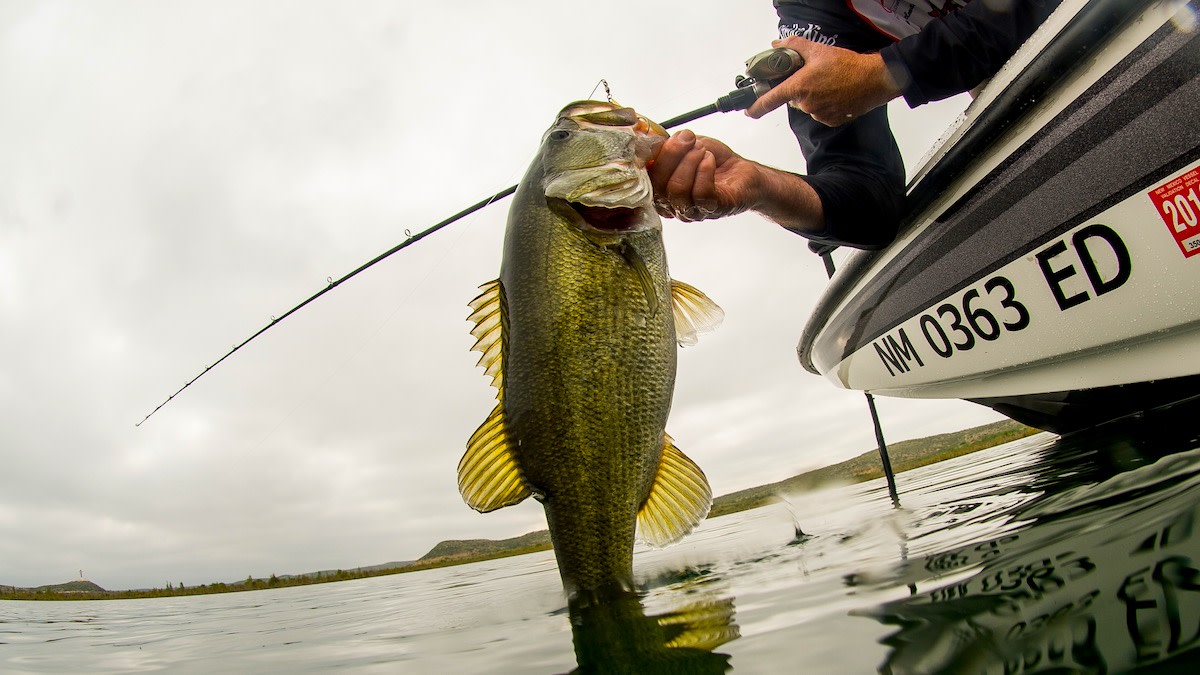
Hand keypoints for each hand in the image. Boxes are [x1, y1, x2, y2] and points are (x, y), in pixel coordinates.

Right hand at [647, 130, 759, 221]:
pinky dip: (704, 172)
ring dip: (690, 163)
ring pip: (678, 190)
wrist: (742, 172)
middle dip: (672, 155)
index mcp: (660, 190)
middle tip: (687, 138)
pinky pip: (702, 194)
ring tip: (701, 149)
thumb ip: (669, 145)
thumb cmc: (713, 161)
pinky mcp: (713, 209)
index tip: (662, 137)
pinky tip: (709, 160)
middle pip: (659, 186)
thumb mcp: (687, 147)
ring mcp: (692, 211)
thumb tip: (656, 139)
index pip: (644, 180)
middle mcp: (672, 205)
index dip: (649, 158)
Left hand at [746, 37, 900, 125]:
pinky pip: (820, 113)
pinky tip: (836, 94)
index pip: (770, 100)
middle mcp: (806, 104)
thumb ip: (793, 46)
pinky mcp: (830, 120)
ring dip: (813, 96)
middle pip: (793, 98)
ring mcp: (818, 114)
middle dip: (799, 89)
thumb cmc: (847, 65)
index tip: (748, 111)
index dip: (756, 107)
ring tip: (830, 83)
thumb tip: (777, 45)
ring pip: (807, 105)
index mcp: (799, 87)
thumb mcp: (817, 50)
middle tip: (815, 77)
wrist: (873, 79)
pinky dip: (825, 104)